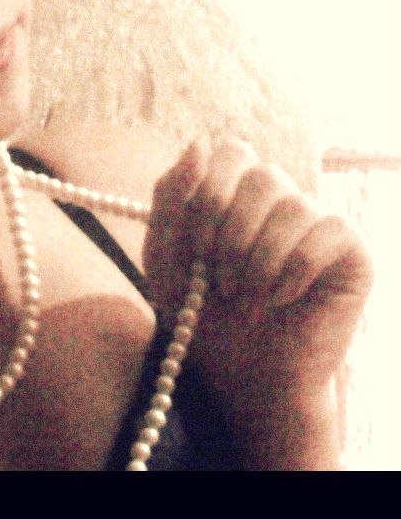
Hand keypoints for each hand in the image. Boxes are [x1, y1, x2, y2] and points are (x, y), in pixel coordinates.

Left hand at [143, 136, 372, 464]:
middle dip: (229, 229)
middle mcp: (281, 199)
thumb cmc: (203, 317)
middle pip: (261, 173)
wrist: (244, 376)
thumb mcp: (166, 257)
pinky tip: (278, 300)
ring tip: (241, 299)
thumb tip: (198, 142)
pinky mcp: (351, 252)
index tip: (193, 246)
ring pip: (292, 204)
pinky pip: (327, 232)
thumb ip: (171, 198)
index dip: (208, 192)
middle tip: (216, 279)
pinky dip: (291, 270)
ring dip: (256, 259)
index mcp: (235, 192)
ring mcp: (318, 222)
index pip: (230, 151)